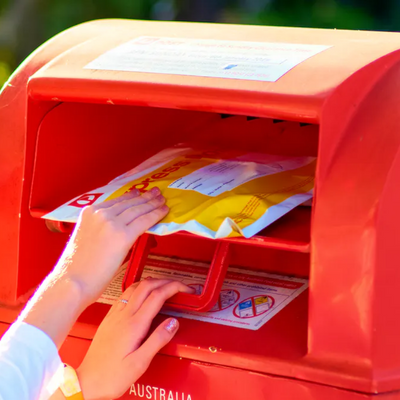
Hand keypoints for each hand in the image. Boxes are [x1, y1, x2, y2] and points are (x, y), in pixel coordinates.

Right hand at [55, 188, 167, 304]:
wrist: (72, 282)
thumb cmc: (77, 267)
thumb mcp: (86, 237)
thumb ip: (101, 228)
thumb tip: (119, 228)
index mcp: (89, 212)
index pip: (117, 201)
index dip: (132, 196)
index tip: (141, 193)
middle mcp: (100, 213)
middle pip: (130, 202)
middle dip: (146, 197)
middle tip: (156, 193)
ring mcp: (112, 223)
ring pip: (139, 209)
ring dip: (153, 204)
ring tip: (162, 200)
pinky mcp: (123, 235)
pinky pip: (144, 221)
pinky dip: (156, 215)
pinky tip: (164, 212)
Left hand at [77, 279, 192, 399]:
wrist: (87, 382)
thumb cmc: (111, 377)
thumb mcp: (140, 364)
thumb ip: (158, 340)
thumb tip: (173, 322)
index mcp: (134, 325)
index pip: (157, 295)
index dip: (173, 287)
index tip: (185, 289)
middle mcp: (123, 316)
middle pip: (147, 286)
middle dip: (165, 281)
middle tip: (178, 286)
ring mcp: (115, 315)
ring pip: (135, 287)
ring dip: (152, 282)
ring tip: (163, 286)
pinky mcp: (109, 318)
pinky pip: (125, 295)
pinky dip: (138, 288)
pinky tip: (142, 295)